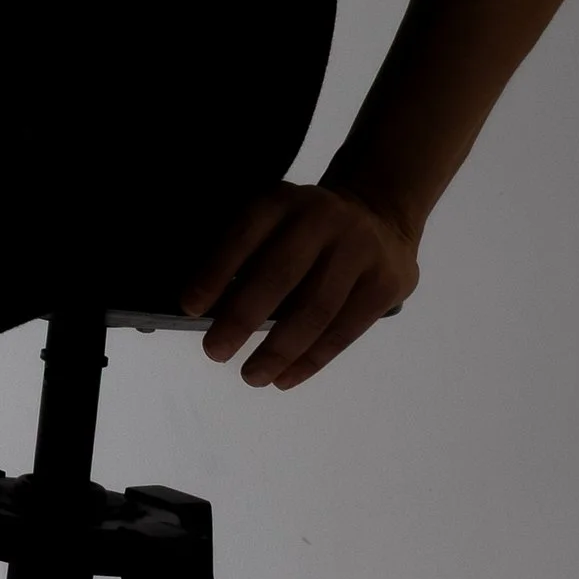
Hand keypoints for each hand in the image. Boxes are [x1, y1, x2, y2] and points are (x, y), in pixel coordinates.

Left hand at [178, 180, 420, 389]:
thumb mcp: (277, 221)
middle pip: (281, 274)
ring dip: (279, 349)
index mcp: (285, 201)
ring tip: (251, 376)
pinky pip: (345, 330)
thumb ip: (248, 256)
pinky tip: (286, 378)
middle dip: (243, 316)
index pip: (245, 234)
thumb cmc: (307, 231)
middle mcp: (324, 219)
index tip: (190, 308)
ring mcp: (361, 250)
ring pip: (316, 309)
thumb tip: (211, 311)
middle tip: (215, 351)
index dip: (216, 271)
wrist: (380, 214)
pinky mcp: (387, 283)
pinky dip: (312, 359)